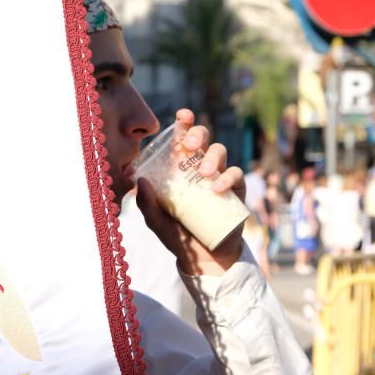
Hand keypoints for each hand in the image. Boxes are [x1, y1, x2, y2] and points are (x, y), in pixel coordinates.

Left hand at [135, 109, 245, 275]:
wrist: (205, 259)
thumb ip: (146, 204)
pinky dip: (227, 178)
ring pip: (220, 152)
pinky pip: (235, 175)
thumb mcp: (157, 222)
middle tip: (190, 145)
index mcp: (180, 170)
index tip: (182, 115)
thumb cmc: (179, 237)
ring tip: (204, 174)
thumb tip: (139, 181)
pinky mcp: (236, 191)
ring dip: (212, 158)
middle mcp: (200, 168)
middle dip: (198, 135)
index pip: (182, 140)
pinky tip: (217, 189)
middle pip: (204, 139)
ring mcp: (219, 178)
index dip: (184, 124)